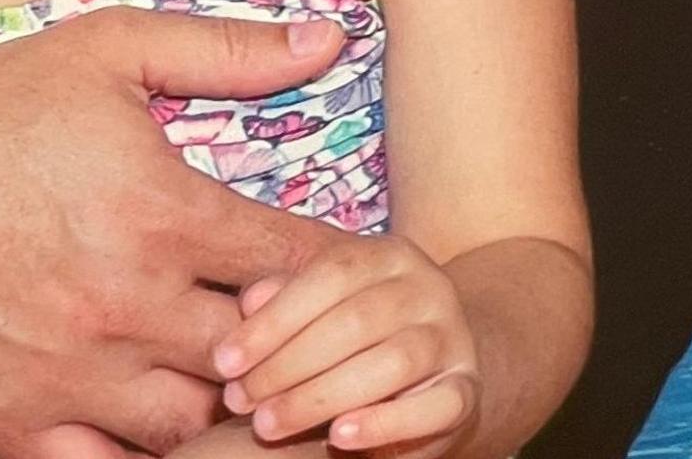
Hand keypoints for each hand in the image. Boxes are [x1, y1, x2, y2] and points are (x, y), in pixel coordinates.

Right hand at [0, 9, 351, 458]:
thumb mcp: (105, 52)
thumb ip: (225, 51)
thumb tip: (330, 38)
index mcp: (163, 214)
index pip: (298, 261)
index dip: (328, 264)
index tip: (327, 261)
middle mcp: (124, 304)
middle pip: (257, 351)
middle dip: (280, 337)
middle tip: (275, 318)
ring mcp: (66, 372)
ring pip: (188, 421)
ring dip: (211, 396)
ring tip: (206, 362)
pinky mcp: (7, 420)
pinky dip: (129, 447)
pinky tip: (136, 408)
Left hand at [217, 235, 479, 453]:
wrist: (427, 370)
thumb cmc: (350, 340)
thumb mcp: (317, 309)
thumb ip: (284, 300)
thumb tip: (250, 300)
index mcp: (389, 256)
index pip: (331, 275)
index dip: (273, 320)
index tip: (225, 363)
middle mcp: (429, 289)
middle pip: (356, 320)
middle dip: (286, 365)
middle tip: (239, 400)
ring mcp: (453, 339)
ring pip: (394, 361)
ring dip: (320, 395)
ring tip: (268, 424)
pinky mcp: (466, 391)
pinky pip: (436, 406)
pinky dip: (387, 421)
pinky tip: (341, 436)